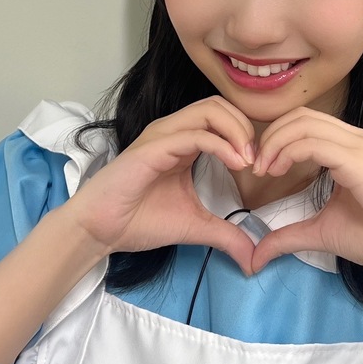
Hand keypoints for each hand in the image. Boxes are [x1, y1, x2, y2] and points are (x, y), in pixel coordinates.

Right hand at [62, 97, 257, 274]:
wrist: (100, 230)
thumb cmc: (138, 221)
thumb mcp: (195, 226)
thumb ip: (226, 235)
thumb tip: (254, 258)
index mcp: (183, 142)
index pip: (223, 117)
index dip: (248, 136)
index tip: (262, 168)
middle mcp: (173, 131)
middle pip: (220, 105)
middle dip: (247, 128)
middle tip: (259, 162)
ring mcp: (162, 136)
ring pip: (210, 110)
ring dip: (238, 131)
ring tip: (249, 161)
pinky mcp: (153, 148)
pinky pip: (195, 134)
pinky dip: (222, 145)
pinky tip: (237, 164)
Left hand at [249, 108, 362, 274]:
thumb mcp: (319, 232)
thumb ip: (287, 236)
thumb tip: (255, 255)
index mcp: (348, 147)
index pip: (304, 123)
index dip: (275, 138)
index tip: (259, 168)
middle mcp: (355, 140)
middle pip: (300, 116)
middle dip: (271, 137)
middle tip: (256, 166)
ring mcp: (359, 148)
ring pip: (304, 124)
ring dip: (276, 143)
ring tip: (264, 169)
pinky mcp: (360, 162)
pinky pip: (315, 144)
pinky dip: (289, 152)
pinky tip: (278, 171)